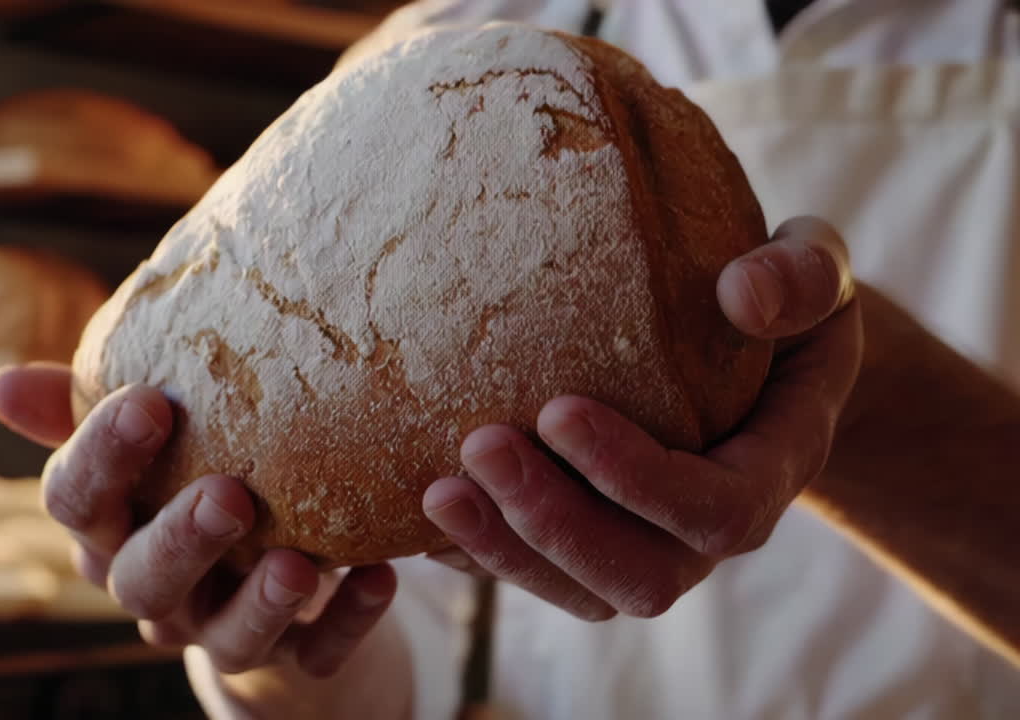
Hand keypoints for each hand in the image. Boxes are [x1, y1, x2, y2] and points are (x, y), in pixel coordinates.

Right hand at [0, 366, 396, 675]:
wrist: (268, 594)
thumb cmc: (193, 492)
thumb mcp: (150, 453)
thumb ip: (86, 414)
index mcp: (112, 530)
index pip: (76, 504)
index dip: (101, 458)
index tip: (147, 401)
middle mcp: (157, 591)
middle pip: (143, 582)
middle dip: (182, 541)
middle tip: (230, 495)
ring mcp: (222, 631)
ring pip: (226, 638)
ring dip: (262, 604)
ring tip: (301, 564)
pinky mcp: (291, 662)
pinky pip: (315, 656)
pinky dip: (347, 624)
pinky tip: (381, 580)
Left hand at [422, 216, 862, 619]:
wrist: (759, 352)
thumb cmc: (782, 303)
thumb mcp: (818, 269)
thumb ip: (804, 274)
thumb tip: (744, 292)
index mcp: (767, 473)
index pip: (713, 511)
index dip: (635, 477)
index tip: (559, 409)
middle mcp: (706, 531)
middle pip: (638, 577)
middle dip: (553, 523)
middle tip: (478, 446)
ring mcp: (648, 545)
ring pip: (580, 591)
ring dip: (504, 550)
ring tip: (434, 490)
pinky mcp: (593, 540)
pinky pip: (537, 572)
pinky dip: (478, 554)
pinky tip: (415, 512)